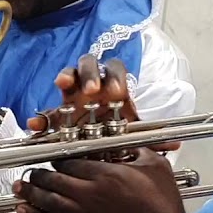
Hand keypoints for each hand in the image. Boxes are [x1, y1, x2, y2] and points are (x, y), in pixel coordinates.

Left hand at [12, 148, 202, 212]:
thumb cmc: (163, 203)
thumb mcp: (155, 166)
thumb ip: (137, 150)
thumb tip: (125, 142)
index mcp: (105, 174)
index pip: (72, 161)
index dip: (59, 157)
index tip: (54, 154)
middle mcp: (89, 193)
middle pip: (55, 180)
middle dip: (39, 174)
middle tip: (30, 170)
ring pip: (50, 201)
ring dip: (31, 193)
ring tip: (18, 187)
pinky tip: (25, 211)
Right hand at [25, 54, 180, 151]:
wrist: (99, 145)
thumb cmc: (118, 132)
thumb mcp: (133, 135)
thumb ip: (150, 139)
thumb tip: (175, 146)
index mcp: (112, 86)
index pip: (115, 70)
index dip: (115, 77)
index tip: (116, 91)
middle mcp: (92, 85)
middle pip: (89, 65)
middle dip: (90, 74)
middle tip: (92, 90)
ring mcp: (73, 95)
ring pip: (69, 75)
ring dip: (67, 77)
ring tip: (64, 85)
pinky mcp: (57, 112)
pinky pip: (48, 111)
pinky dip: (42, 117)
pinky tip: (37, 124)